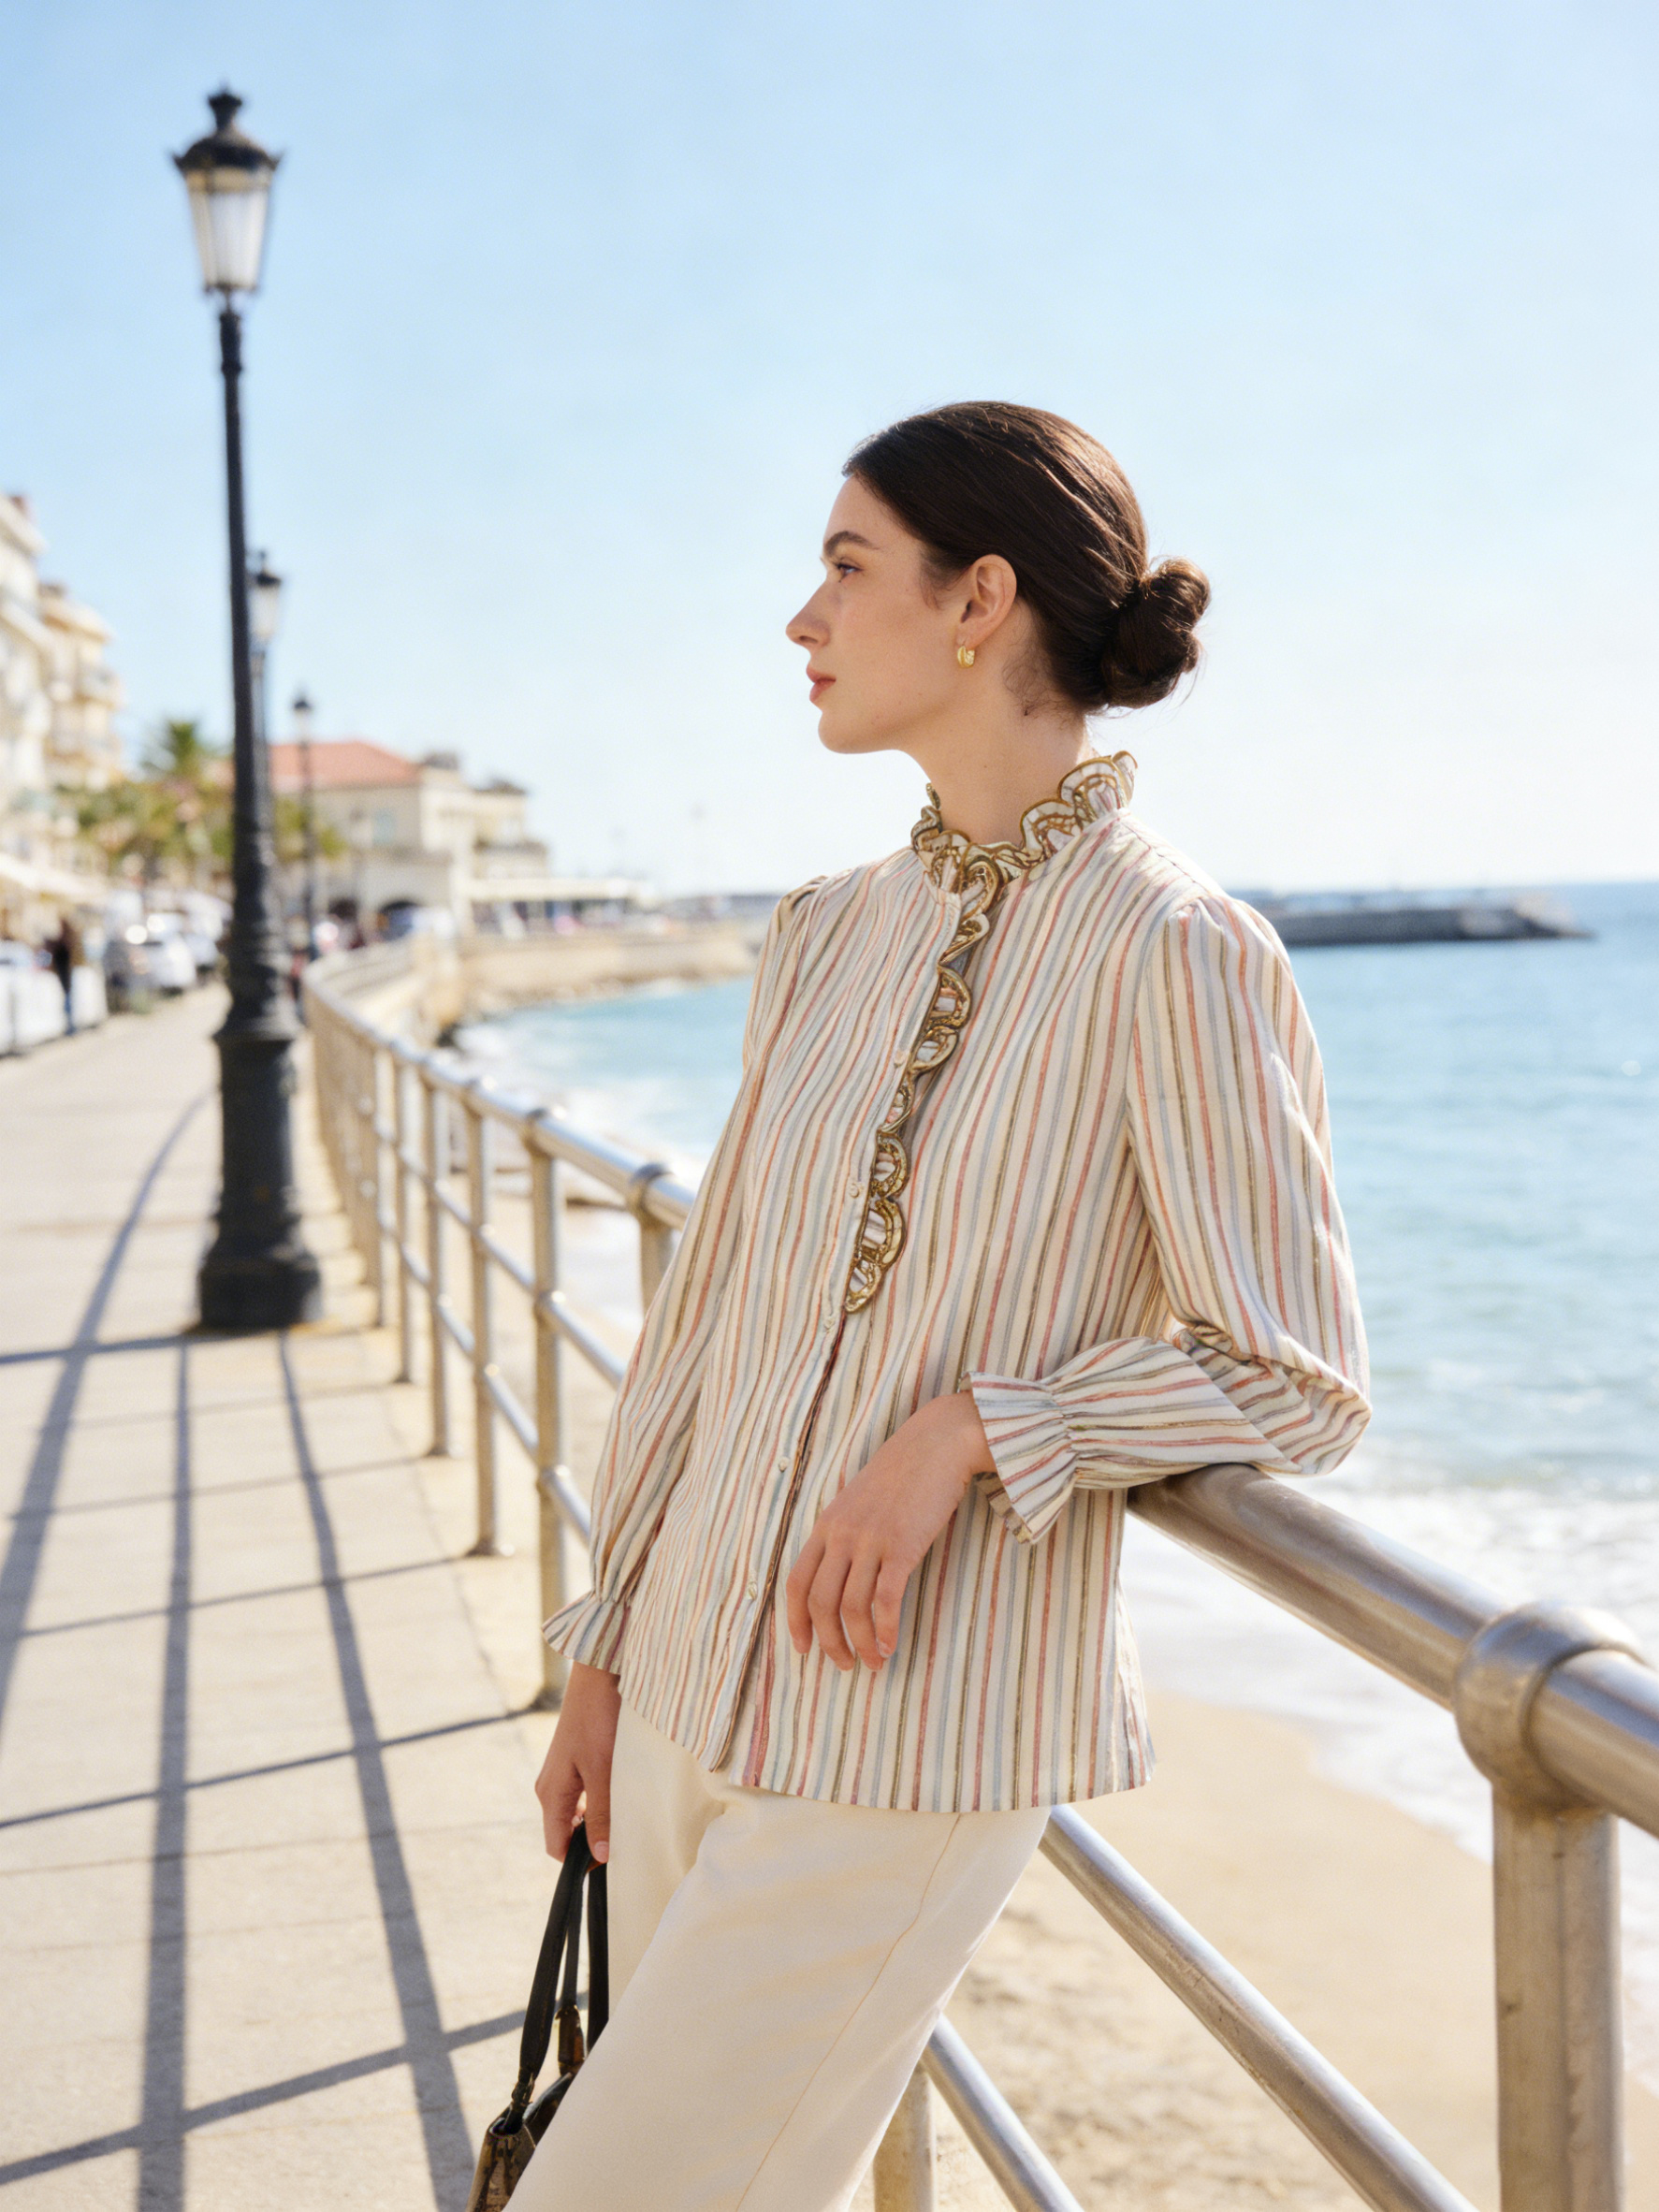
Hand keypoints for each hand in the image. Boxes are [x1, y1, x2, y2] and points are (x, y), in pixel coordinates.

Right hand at [534, 1661, 621, 1861]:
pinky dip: (597, 1804)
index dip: (580, 1861)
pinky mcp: (572, 1761)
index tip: (610, 1860)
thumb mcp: (602, 1771)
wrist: (598, 1676)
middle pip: (564, 1833)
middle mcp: (550, 1787)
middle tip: (622, 1839)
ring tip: (623, 1817)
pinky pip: (581, 1796)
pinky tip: (618, 1795)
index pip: (557, 1846)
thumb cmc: (598, 1720)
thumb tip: (599, 1856)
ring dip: (595, 1822)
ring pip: (574, 1814)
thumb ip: (600, 1814)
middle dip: (589, 1843)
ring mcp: (560, 1774)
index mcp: (551, 1794)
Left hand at [785, 1391, 992, 1672]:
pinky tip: (891, 1645)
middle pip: (820, 1602)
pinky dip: (884, 1629)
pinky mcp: (901, 1545)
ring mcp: (870, 1539)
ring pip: (851, 1607)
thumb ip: (844, 1534)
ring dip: (861, 1643)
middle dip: (830, 1642)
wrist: (936, 1444)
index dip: (795, 1621)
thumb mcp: (858, 1502)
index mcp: (826, 1525)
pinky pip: (885, 1600)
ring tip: (875, 1662)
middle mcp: (841, 1534)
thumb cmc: (902, 1474)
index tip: (804, 1648)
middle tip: (845, 1665)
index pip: (795, 1582)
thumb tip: (841, 1577)